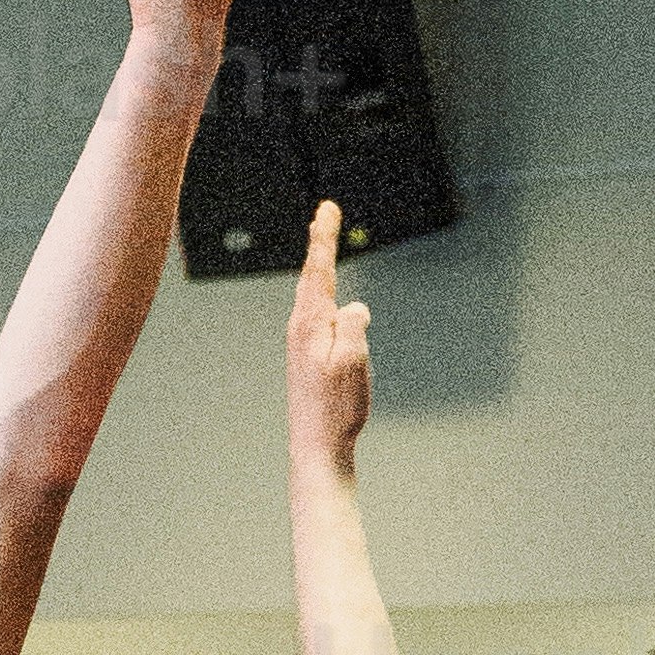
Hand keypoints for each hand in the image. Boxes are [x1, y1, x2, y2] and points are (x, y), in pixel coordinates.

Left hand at [284, 194, 373, 468]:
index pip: (318, 270)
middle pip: (313, 276)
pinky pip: (321, 315)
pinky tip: (327, 298)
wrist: (316, 446)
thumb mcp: (353, 361)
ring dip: (321, 266)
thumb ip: (353, 325)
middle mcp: (301, 328)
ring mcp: (302, 343)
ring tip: (321, 239)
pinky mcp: (308, 358)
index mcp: (310, 324)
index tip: (325, 208)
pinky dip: (324, 293)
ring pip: (316, 296)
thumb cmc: (337, 408)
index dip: (323, 237)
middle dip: (320, 242)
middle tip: (324, 211)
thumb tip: (353, 306)